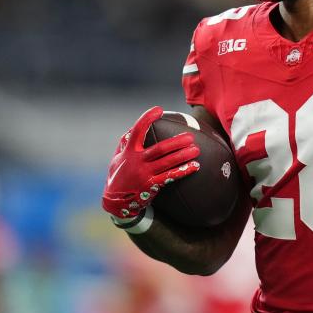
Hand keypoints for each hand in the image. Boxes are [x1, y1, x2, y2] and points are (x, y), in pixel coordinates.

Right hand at [102, 106, 200, 222]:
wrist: (115, 202)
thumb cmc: (118, 176)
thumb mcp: (116, 159)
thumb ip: (124, 145)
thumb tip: (130, 130)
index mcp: (129, 152)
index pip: (137, 131)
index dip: (147, 119)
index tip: (158, 110)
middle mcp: (137, 161)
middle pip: (160, 149)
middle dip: (176, 142)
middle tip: (190, 136)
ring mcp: (144, 174)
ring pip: (167, 162)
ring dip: (183, 155)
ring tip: (196, 149)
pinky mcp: (151, 185)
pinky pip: (170, 177)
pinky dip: (183, 171)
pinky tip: (195, 166)